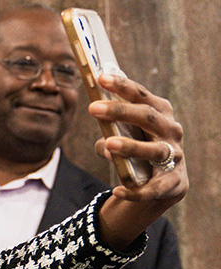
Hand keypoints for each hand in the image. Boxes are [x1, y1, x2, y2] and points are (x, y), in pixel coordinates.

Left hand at [90, 74, 187, 249]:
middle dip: (120, 111)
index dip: (122, 86)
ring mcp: (175, 156)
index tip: (100, 78)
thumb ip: (110, 134)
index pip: (141, 95)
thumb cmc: (139, 148)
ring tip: (109, 143)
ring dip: (132, 146)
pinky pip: (154, 188)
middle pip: (147, 117)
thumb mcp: (125, 135)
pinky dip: (136, 191)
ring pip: (155, 150)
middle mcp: (171, 131)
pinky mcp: (174, 182)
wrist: (163, 182)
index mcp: (160, 112)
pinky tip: (118, 191)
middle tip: (93, 107)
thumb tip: (103, 141)